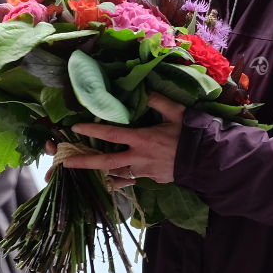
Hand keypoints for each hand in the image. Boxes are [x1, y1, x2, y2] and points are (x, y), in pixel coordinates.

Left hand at [61, 93, 184, 186]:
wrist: (207, 161)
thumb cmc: (191, 135)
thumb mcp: (176, 112)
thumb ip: (158, 101)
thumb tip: (145, 91)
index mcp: (142, 139)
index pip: (111, 134)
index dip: (92, 130)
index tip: (75, 128)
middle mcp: (138, 158)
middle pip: (106, 162)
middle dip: (84, 162)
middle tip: (65, 163)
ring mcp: (143, 172)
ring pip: (116, 173)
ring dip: (100, 172)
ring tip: (84, 169)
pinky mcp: (150, 180)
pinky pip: (130, 181)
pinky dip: (118, 181)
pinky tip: (109, 182)